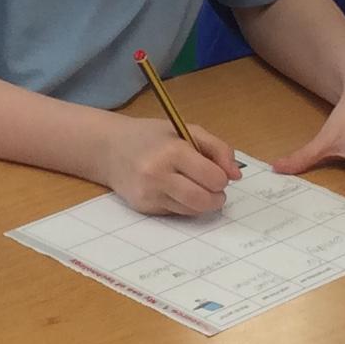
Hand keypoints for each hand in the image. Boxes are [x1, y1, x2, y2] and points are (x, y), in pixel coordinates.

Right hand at [97, 115, 241, 216]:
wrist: (109, 148)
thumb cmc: (152, 137)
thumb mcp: (186, 130)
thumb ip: (217, 149)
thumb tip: (236, 175)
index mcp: (172, 150)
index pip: (212, 177)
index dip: (221, 177)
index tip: (217, 172)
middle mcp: (158, 174)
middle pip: (203, 200)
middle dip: (217, 197)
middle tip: (215, 189)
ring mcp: (149, 193)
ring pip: (191, 210)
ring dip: (202, 204)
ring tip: (197, 188)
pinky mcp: (143, 207)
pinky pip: (176, 213)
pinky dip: (183, 205)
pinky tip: (175, 191)